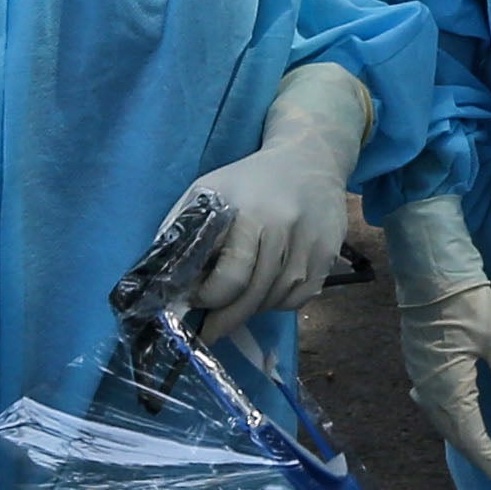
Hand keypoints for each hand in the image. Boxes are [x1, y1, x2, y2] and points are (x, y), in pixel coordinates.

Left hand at [169, 63, 371, 342]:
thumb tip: (161, 275)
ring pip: (277, 300)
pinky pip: (300, 297)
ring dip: (252, 309)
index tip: (195, 302)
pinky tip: (266, 291)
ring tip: (236, 304)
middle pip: (254, 295)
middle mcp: (285, 229)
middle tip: (210, 331)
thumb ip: (182, 227)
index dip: (209, 298)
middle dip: (227, 319)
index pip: (231, 276)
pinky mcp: (329, 255)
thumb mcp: (208, 189)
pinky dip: (279, 302)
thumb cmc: (249, 179)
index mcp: (250, 212)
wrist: (310, 158)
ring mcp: (312, 244)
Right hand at [385, 194, 490, 489]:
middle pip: (456, 436)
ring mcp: (419, 378)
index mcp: (449, 387)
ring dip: (467, 442)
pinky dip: (454, 423)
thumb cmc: (469, 300)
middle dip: (484, 458)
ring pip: (444, 422)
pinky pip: (435, 407)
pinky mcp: (419, 365)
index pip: (472, 438)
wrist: (429, 268)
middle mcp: (429, 390)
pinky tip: (462, 421)